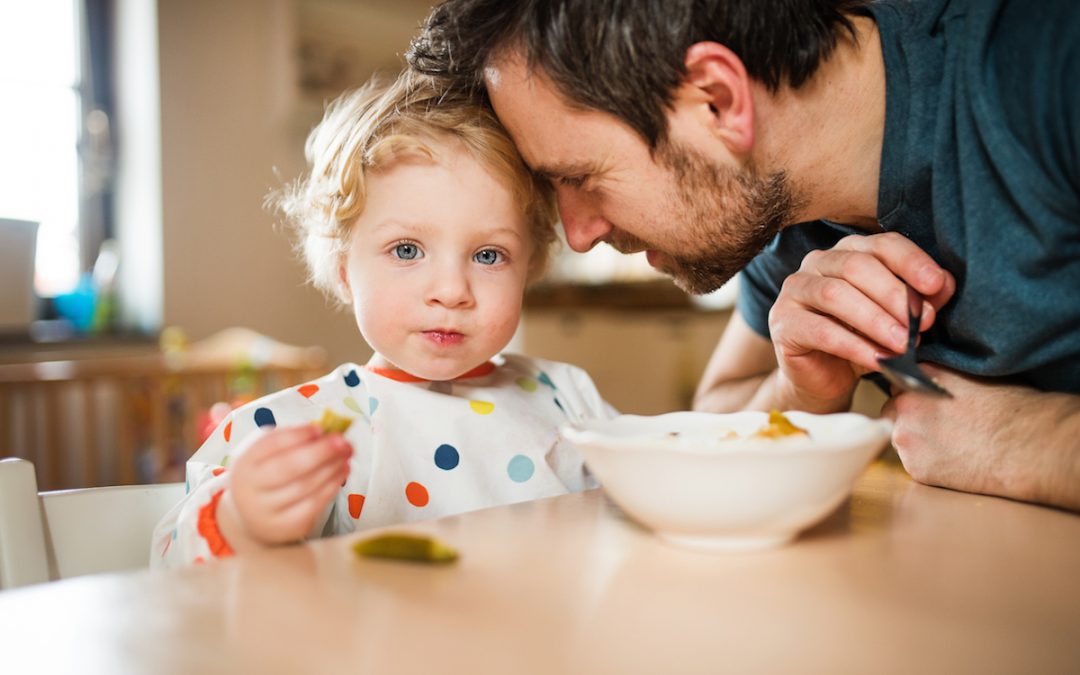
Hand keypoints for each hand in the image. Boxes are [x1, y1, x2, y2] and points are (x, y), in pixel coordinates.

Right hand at [219, 424, 351, 545]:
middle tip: (342, 442)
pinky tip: (342, 472)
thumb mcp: (268, 453)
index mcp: (246, 464)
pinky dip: (331, 487)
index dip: (298, 436)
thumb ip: (291, 439)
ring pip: (304, 487)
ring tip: (346, 455)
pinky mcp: (286, 527)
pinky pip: (313, 506)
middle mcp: (251, 489)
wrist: (252, 515)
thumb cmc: (266, 475)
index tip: (320, 429)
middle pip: (288, 468)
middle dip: (320, 452)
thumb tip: (323, 432)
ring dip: (331, 468)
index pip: (271, 446)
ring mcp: (267, 511)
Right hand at [767, 232, 954, 410]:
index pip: (881, 245)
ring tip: (902, 344)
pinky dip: (854, 346)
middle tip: (923, 323)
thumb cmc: (863, 341)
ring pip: (835, 294)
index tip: (936, 284)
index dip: (911, 261)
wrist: (825, 380)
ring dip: (875, 320)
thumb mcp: (897, 319)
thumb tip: (943, 284)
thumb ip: (919, 300)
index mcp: (848, 252)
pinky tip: (878, 360)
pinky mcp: (782, 325)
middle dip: (894, 295)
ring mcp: (794, 292)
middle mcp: (817, 263)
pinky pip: (820, 331)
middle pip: (857, 266)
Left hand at [882, 365, 1079, 511]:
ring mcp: (906, 438)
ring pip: (900, 438)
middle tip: (939, 425)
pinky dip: (927, 463)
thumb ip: (938, 376)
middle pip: (892, 410)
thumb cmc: (1011, 407)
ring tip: (950, 444)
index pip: (899, 381)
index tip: (928, 402)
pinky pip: (913, 463)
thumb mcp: (970, 375)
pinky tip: (953, 460)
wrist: (1026, 445)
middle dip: (909, 417)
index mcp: (918, 377)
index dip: (913, 393)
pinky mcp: (915, 467)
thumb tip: (927, 381)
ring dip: (916, 440)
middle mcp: (904, 405)